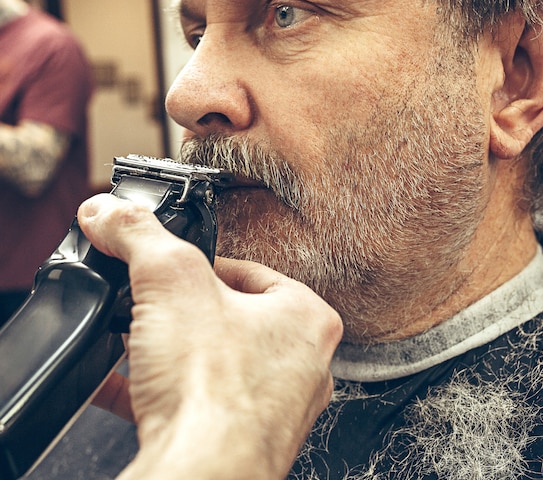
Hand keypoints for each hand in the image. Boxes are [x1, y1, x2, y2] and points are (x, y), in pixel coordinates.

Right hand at [77, 194, 342, 479]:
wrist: (200, 474)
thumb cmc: (213, 389)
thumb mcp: (170, 282)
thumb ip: (141, 236)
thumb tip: (112, 212)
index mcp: (307, 318)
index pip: (251, 272)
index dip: (203, 267)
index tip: (172, 272)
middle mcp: (302, 365)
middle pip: (232, 317)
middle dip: (186, 313)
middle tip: (156, 310)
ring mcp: (275, 408)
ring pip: (216, 362)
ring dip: (173, 352)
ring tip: (139, 343)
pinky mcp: (242, 440)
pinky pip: (197, 403)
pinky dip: (161, 391)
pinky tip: (125, 385)